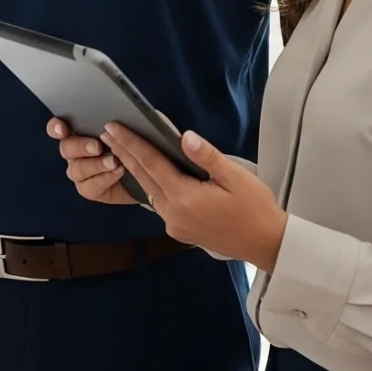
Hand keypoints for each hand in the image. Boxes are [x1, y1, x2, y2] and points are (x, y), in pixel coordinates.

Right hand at [46, 117, 134, 206]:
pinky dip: (104, 178)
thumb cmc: (133, 145)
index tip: (62, 129)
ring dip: (95, 164)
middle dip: (81, 146)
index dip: (55, 128)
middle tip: (98, 147)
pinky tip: (118, 172)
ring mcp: (79, 172)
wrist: (143, 173)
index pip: (57, 128)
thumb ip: (115, 122)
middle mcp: (75, 153)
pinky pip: (89, 186)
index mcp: (78, 133)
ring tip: (114, 162)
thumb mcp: (126, 130)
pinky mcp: (88, 189)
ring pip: (76, 169)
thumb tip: (115, 116)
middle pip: (66, 148)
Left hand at [102, 124, 287, 271]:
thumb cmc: (254, 207)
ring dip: (134, 169)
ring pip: (148, 191)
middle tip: (107, 133)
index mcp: (184, 197)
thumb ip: (206, 156)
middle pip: (143, 176)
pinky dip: (150, 185)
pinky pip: (159, 203)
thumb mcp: (235, 177)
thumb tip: (184, 137)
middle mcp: (172, 212)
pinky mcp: (179, 230)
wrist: (264, 243)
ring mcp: (174, 224)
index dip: (131, 142)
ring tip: (120, 150)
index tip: (114, 127)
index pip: (151, 163)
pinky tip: (147, 174)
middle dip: (124, 153)